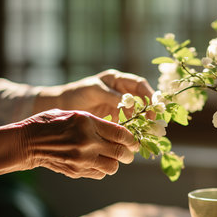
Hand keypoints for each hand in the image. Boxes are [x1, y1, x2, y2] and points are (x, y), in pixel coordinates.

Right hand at [0, 109, 138, 179]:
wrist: (28, 142)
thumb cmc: (52, 123)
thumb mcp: (76, 114)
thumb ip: (98, 123)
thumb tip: (120, 133)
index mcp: (88, 123)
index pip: (121, 134)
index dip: (132, 139)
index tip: (135, 140)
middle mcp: (87, 143)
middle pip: (120, 153)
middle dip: (129, 153)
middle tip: (130, 152)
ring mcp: (81, 159)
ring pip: (112, 167)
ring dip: (116, 162)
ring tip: (113, 157)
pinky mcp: (76, 171)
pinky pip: (99, 174)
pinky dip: (103, 169)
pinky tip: (98, 162)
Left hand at [34, 69, 154, 120]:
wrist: (62, 106)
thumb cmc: (77, 93)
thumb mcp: (94, 91)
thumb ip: (111, 96)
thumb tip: (129, 102)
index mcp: (117, 80)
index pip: (139, 84)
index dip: (149, 93)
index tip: (155, 105)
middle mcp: (120, 91)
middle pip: (141, 99)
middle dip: (148, 110)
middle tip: (152, 121)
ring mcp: (118, 105)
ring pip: (135, 112)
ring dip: (141, 121)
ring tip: (145, 131)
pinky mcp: (113, 117)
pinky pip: (126, 122)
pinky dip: (130, 128)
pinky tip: (132, 136)